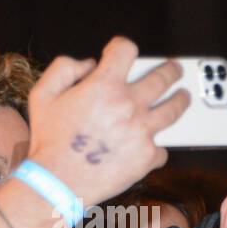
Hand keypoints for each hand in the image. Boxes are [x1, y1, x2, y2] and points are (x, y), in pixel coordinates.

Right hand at [24, 36, 190, 208]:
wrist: (59, 181)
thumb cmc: (50, 139)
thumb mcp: (43, 94)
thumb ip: (64, 69)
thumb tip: (89, 64)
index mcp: (104, 86)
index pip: (126, 51)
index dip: (123, 46)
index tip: (123, 51)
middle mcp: (129, 105)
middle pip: (162, 78)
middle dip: (171, 70)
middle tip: (175, 69)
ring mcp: (143, 131)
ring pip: (174, 110)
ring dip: (181, 100)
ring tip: (184, 96)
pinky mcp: (149, 156)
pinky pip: (162, 147)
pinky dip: (158, 145)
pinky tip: (156, 143)